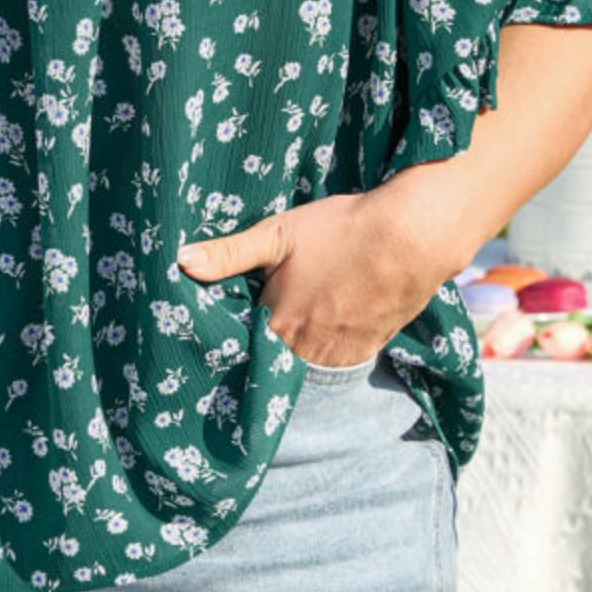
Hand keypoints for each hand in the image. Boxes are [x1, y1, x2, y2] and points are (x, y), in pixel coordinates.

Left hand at [175, 190, 450, 370]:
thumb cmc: (340, 230)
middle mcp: (306, 350)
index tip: (225, 327)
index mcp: (277, 325)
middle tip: (263, 317)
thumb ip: (229, 254)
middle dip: (264, 342)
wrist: (410, 237)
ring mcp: (340, 354)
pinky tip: (326, 319)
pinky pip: (336, 359)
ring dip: (297, 346)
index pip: (242, 348)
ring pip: (305, 361)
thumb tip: (181, 261)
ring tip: (297, 317)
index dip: (233, 337)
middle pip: (273, 357)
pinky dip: (326, 346)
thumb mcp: (278, 233)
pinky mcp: (368, 350)